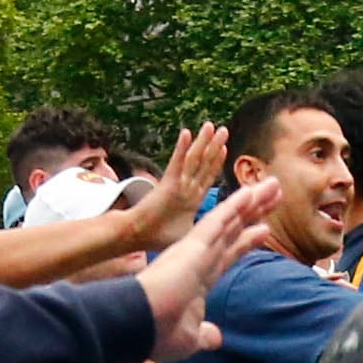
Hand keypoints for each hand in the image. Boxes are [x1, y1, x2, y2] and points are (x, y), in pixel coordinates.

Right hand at [115, 121, 226, 246]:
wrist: (138, 234)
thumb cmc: (158, 237)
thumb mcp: (188, 233)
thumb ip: (201, 229)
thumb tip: (212, 236)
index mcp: (192, 199)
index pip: (207, 177)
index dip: (216, 163)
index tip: (225, 148)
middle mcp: (186, 187)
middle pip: (203, 163)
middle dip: (213, 146)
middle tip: (223, 129)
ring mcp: (178, 183)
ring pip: (193, 159)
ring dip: (202, 142)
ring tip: (210, 125)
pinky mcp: (168, 182)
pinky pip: (177, 162)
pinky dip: (182, 148)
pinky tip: (186, 133)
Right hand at [136, 179, 278, 362]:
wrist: (138, 326)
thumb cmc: (159, 334)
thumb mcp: (191, 337)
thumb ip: (205, 334)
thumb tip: (217, 339)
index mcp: (199, 280)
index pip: (228, 255)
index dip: (246, 241)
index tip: (263, 230)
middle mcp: (199, 260)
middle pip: (233, 231)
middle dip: (254, 214)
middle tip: (273, 194)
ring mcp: (196, 251)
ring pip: (229, 221)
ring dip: (252, 203)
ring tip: (272, 185)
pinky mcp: (193, 246)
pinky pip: (217, 221)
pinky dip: (234, 207)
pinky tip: (250, 193)